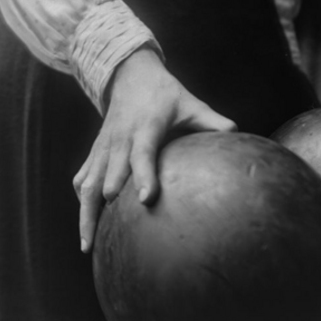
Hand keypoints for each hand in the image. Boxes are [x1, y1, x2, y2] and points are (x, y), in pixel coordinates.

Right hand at [73, 47, 236, 252]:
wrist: (129, 74)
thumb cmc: (165, 93)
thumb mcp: (191, 103)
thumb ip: (213, 121)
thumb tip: (238, 135)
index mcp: (146, 129)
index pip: (142, 155)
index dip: (143, 176)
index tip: (145, 200)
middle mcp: (120, 140)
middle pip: (107, 176)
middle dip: (105, 207)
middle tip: (108, 240)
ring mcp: (103, 147)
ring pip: (87, 183)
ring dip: (85, 214)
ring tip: (86, 246)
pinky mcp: (94, 151)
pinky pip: (82, 178)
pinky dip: (81, 200)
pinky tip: (87, 223)